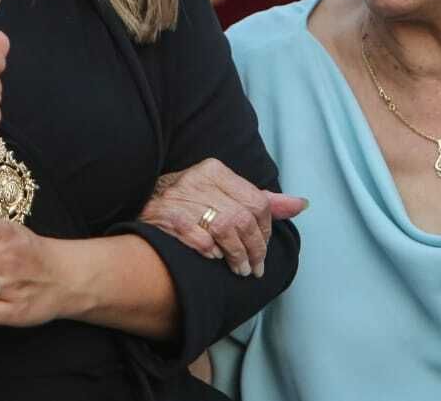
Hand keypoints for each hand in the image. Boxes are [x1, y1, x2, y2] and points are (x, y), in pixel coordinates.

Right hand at [139, 157, 307, 277]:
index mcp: (215, 170)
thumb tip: (301, 204)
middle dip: (254, 249)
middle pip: (244, 218)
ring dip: (236, 256)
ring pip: (226, 229)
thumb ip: (259, 200)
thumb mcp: (221, 194)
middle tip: (254, 268)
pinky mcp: (166, 216)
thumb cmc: (187, 204)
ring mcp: (181, 197)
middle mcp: (198, 179)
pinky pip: (200, 238)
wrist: (139, 208)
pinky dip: (211, 251)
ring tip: (238, 269)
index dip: (265, 232)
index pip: (256, 202)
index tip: (262, 250)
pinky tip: (213, 258)